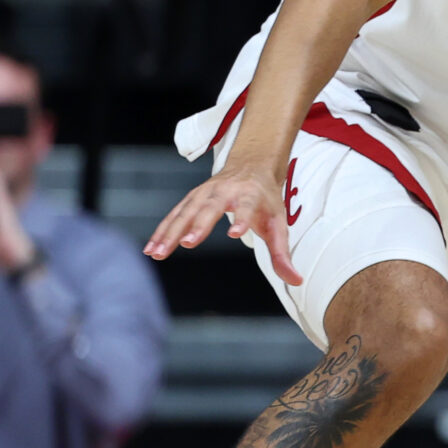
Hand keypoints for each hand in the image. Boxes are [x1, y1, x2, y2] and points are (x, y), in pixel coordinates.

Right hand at [147, 163, 300, 284]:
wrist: (251, 166)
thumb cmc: (266, 201)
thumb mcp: (278, 225)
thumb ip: (283, 254)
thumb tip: (296, 281)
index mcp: (250, 195)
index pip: (246, 207)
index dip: (242, 219)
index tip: (235, 234)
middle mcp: (226, 191)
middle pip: (210, 208)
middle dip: (198, 225)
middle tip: (188, 244)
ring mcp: (205, 193)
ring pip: (186, 212)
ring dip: (171, 232)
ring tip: (158, 254)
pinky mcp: (191, 198)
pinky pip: (174, 215)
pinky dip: (162, 230)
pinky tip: (151, 249)